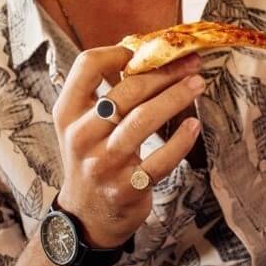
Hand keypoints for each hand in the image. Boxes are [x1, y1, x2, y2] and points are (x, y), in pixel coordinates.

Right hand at [51, 47, 203, 247]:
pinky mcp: (127, 188)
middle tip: (191, 63)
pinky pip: (160, 160)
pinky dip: (180, 140)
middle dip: (164, 73)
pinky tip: (193, 125)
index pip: (86, 67)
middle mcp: (81, 136)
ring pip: (144, 120)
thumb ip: (103, 93)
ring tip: (198, 84)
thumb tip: (141, 52)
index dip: (118, 52)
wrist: (87, 216)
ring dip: (176, 97)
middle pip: (126, 92)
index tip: (145, 50)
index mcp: (68, 113)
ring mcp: (103, 164)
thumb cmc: (92, 158)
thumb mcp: (83, 125)